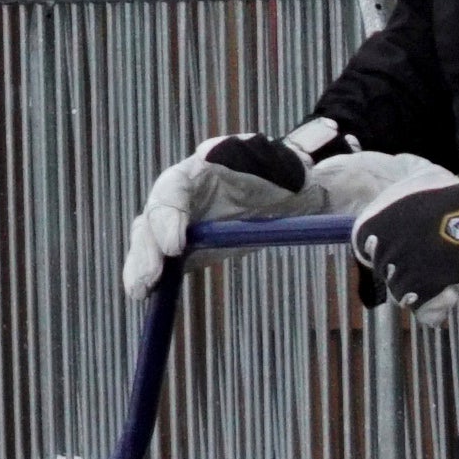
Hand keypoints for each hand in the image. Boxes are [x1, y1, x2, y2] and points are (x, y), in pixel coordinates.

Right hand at [121, 123, 326, 298]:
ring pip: (150, 235)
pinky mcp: (189, 240)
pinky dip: (150, 273)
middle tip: (148, 279)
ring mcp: (184, 214)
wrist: (296, 188)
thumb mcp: (298, 172)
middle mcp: (188, 187)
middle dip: (147, 246)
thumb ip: (298, 180)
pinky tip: (144, 294)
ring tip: (138, 292)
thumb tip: (321, 195)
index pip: (175, 185)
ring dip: (141, 262)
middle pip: (154, 214)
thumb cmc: (297, 176)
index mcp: (209, 164)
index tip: (177, 246)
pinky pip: (161, 255)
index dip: (169, 214)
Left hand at [345, 154, 458, 310]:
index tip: (410, 245)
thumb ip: (403, 174)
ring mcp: (403, 276)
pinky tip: (452, 294)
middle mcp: (381, 253)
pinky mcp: (427, 296)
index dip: (390, 249)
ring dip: (426, 288)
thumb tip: (396, 163)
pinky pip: (427, 313)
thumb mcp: (422, 176)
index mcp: (370, 226)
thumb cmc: (457, 196)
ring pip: (407, 294)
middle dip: (409, 269)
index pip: (367, 250)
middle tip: (435, 257)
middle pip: (389, 273)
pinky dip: (438, 309)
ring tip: (449, 271)